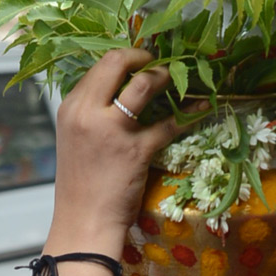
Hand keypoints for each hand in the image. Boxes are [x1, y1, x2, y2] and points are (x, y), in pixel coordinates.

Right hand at [48, 49, 197, 250]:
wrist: (84, 219)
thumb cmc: (82, 182)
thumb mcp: (75, 137)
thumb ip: (92, 112)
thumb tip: (118, 91)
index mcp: (71, 107)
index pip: (100, 65)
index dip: (127, 56)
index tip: (144, 59)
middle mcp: (87, 112)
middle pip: (118, 63)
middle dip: (145, 56)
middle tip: (164, 62)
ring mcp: (113, 130)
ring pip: (144, 85)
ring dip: (166, 76)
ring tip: (180, 78)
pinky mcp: (137, 150)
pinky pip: (170, 123)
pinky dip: (190, 112)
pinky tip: (204, 105)